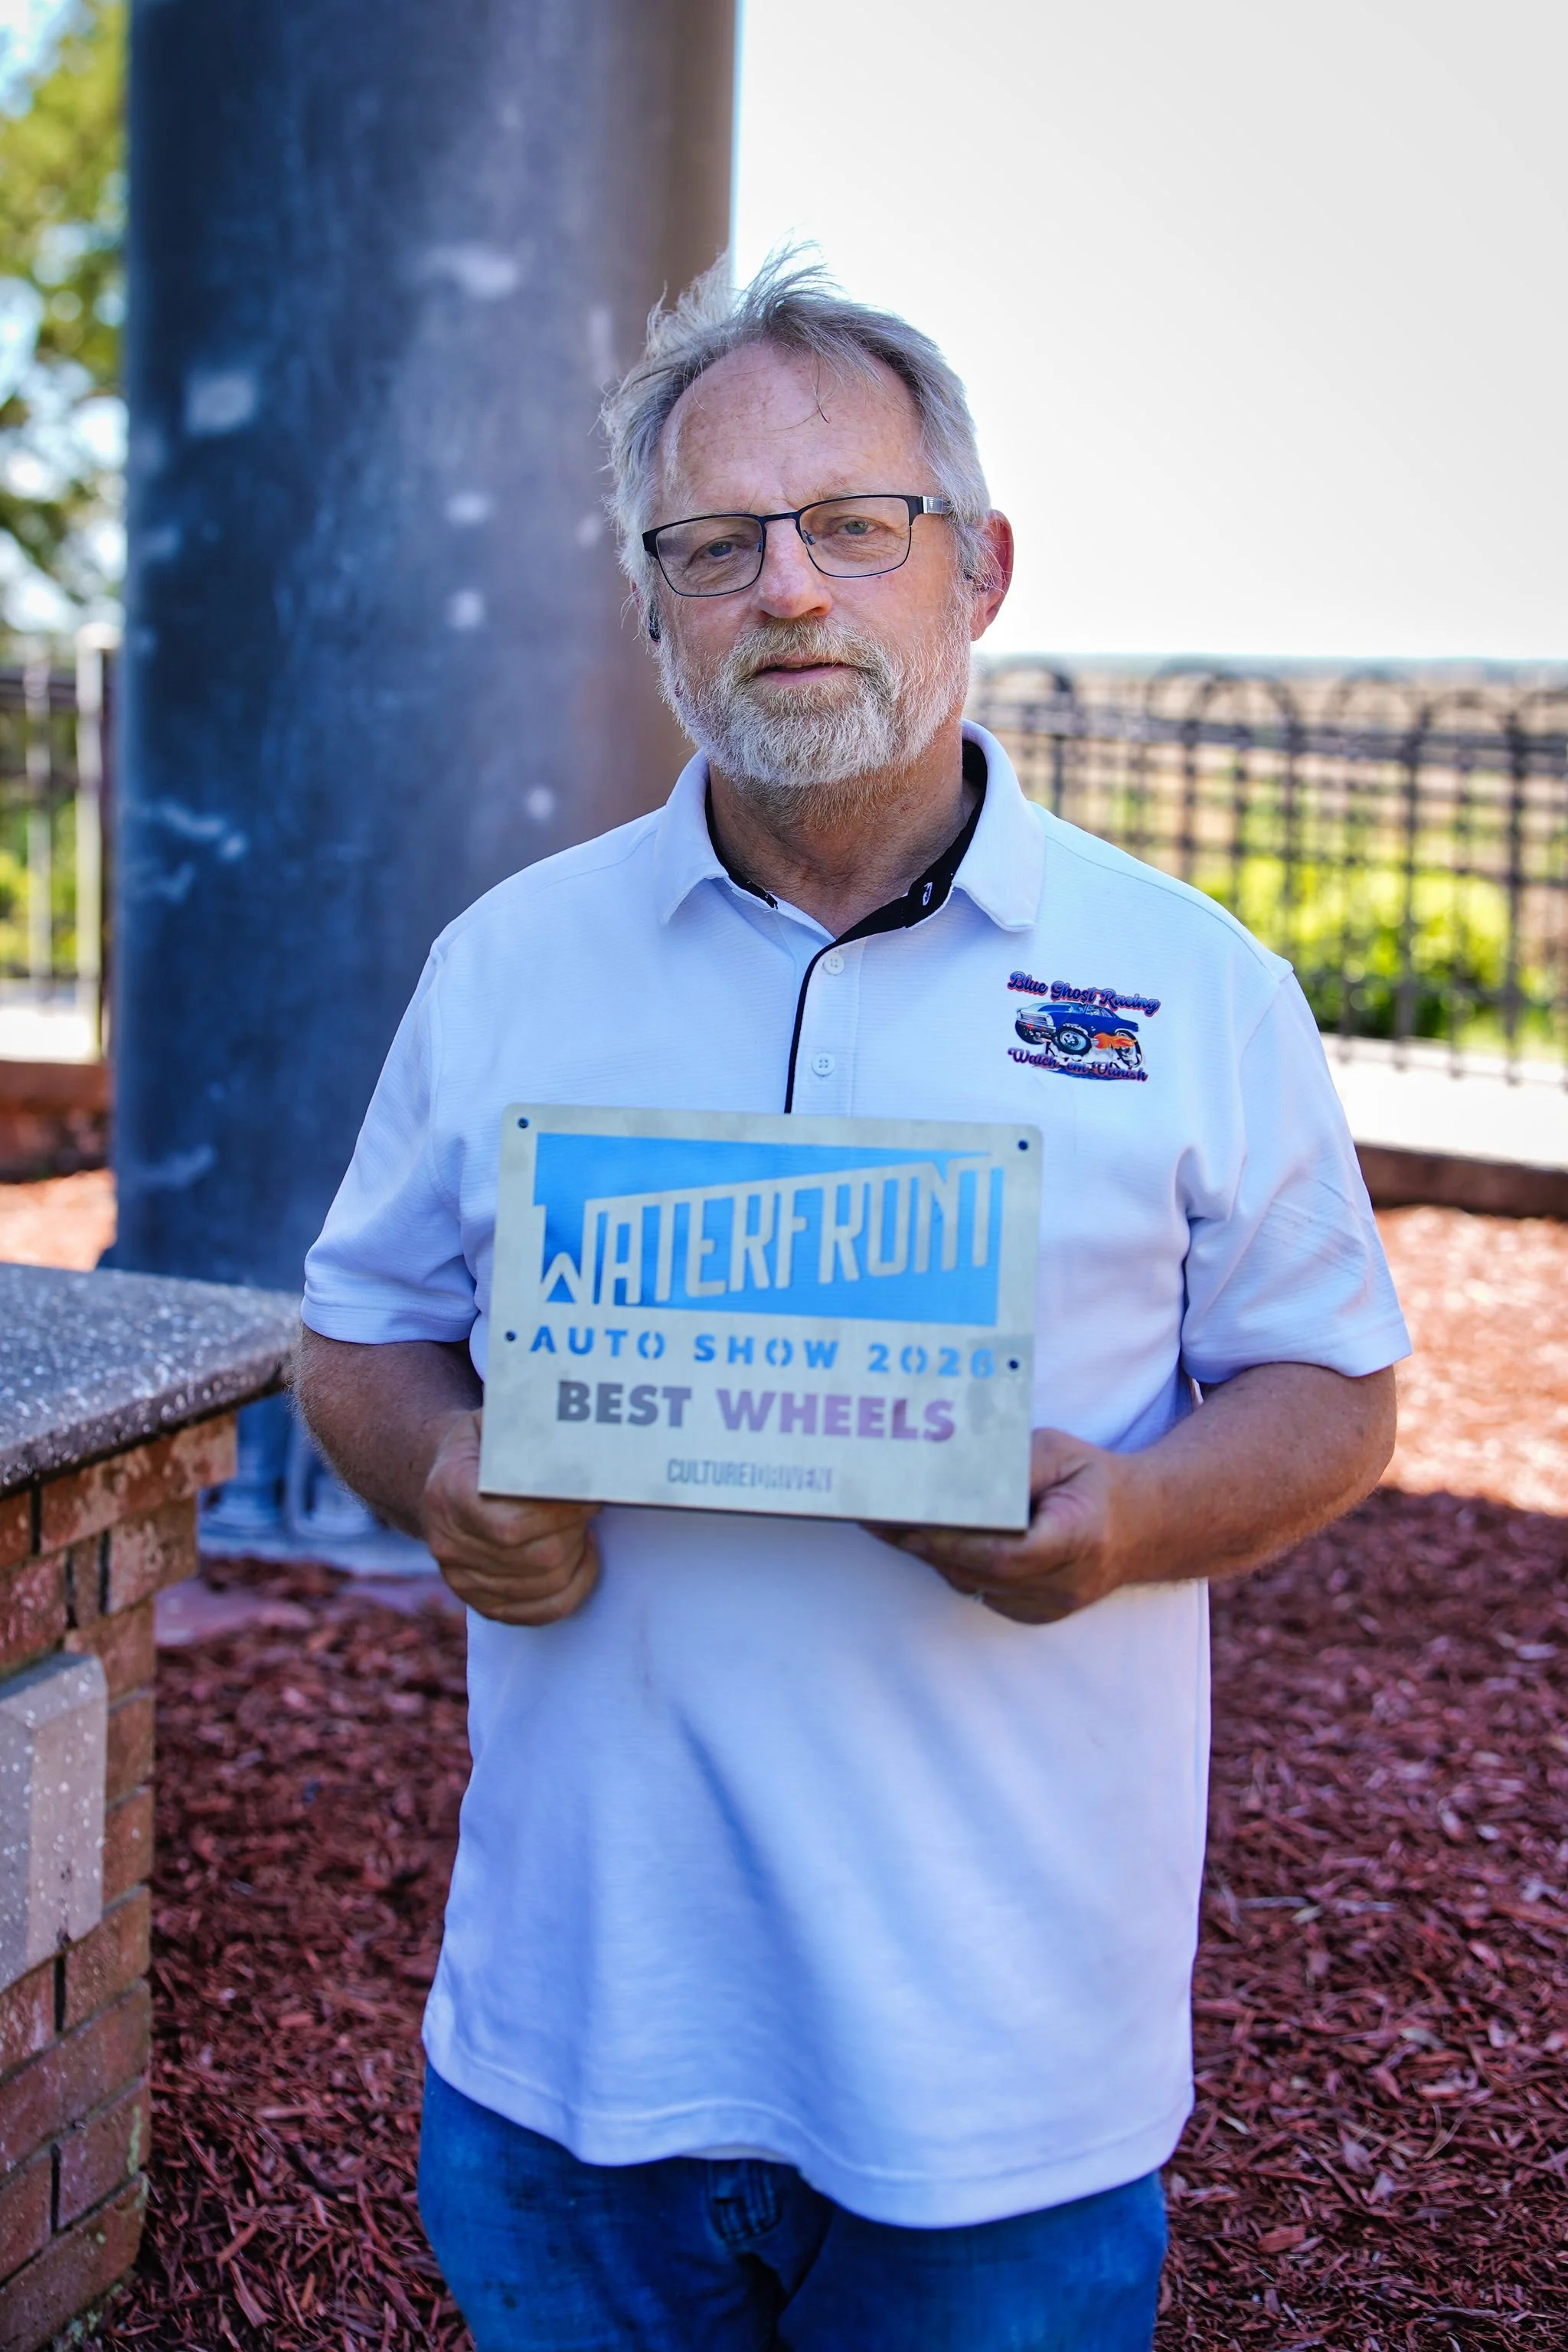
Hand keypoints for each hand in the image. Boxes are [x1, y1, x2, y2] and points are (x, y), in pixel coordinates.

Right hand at [421, 1410, 600, 1624]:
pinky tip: (582, 1560)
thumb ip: (530, 1428)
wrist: (443, 1478)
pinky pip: (537, 1613)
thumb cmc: (482, 1445)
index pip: (511, 1525)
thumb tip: (578, 1432)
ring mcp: (460, 1576)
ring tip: (582, 1527)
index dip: (560, 1515)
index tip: (590, 1495)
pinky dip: (572, 1589)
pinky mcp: (477, 1599)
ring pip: (543, 1585)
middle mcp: (447, 1541)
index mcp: (449, 1493)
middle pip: (535, 1558)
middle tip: (590, 1506)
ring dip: (576, 1556)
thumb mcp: (495, 1421)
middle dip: (574, 1532)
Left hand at [865, 1426, 1143, 1624]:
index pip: (1006, 1553)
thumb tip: (954, 1469)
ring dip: (931, 1554)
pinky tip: (925, 1539)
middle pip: (980, 1570)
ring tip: (886, 1523)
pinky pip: (983, 1590)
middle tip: (875, 1517)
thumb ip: (1011, 1463)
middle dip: (924, 1544)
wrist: (1143, 1527)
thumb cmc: (1094, 1481)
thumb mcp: (1059, 1452)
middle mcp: (1066, 1582)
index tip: (910, 1524)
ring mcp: (1052, 1605)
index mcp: (1079, 1538)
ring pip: (975, 1583)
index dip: (954, 1543)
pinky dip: (954, 1564)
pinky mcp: (1036, 1613)